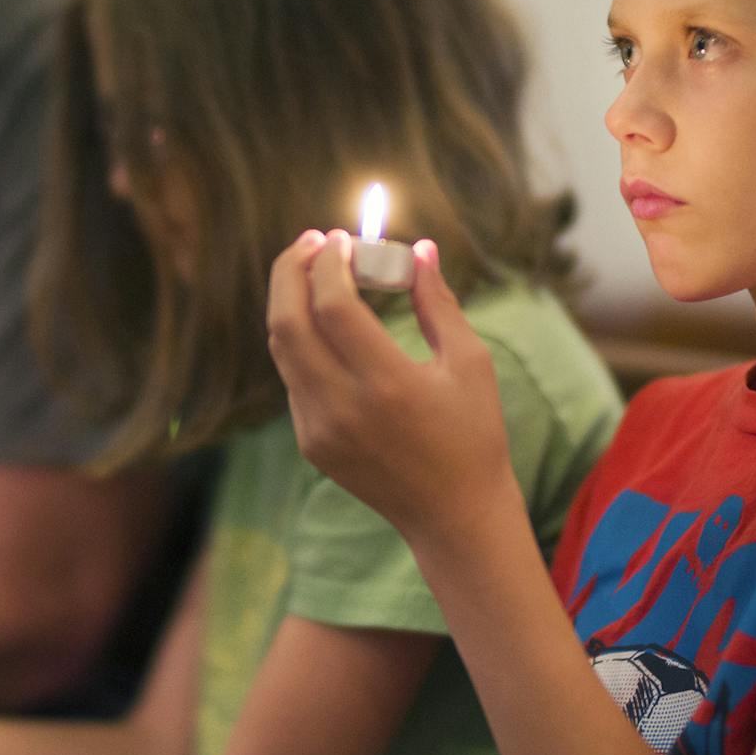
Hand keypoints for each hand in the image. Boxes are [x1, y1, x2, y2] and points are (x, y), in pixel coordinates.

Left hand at [265, 229, 520, 542]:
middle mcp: (343, 407)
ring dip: (291, 302)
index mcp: (387, 384)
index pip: (333, 305)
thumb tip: (421, 248)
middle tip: (313, 242)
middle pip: (287, 321)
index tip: (341, 238)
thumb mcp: (469, 364)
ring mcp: (319, 429)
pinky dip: (303, 340)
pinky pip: (294, 378)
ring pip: (283, 348)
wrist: (454, 516)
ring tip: (317, 273)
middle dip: (293, 270)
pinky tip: (326, 323)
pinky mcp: (311, 443)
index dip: (330, 263)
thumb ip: (438, 303)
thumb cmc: (473, 434)